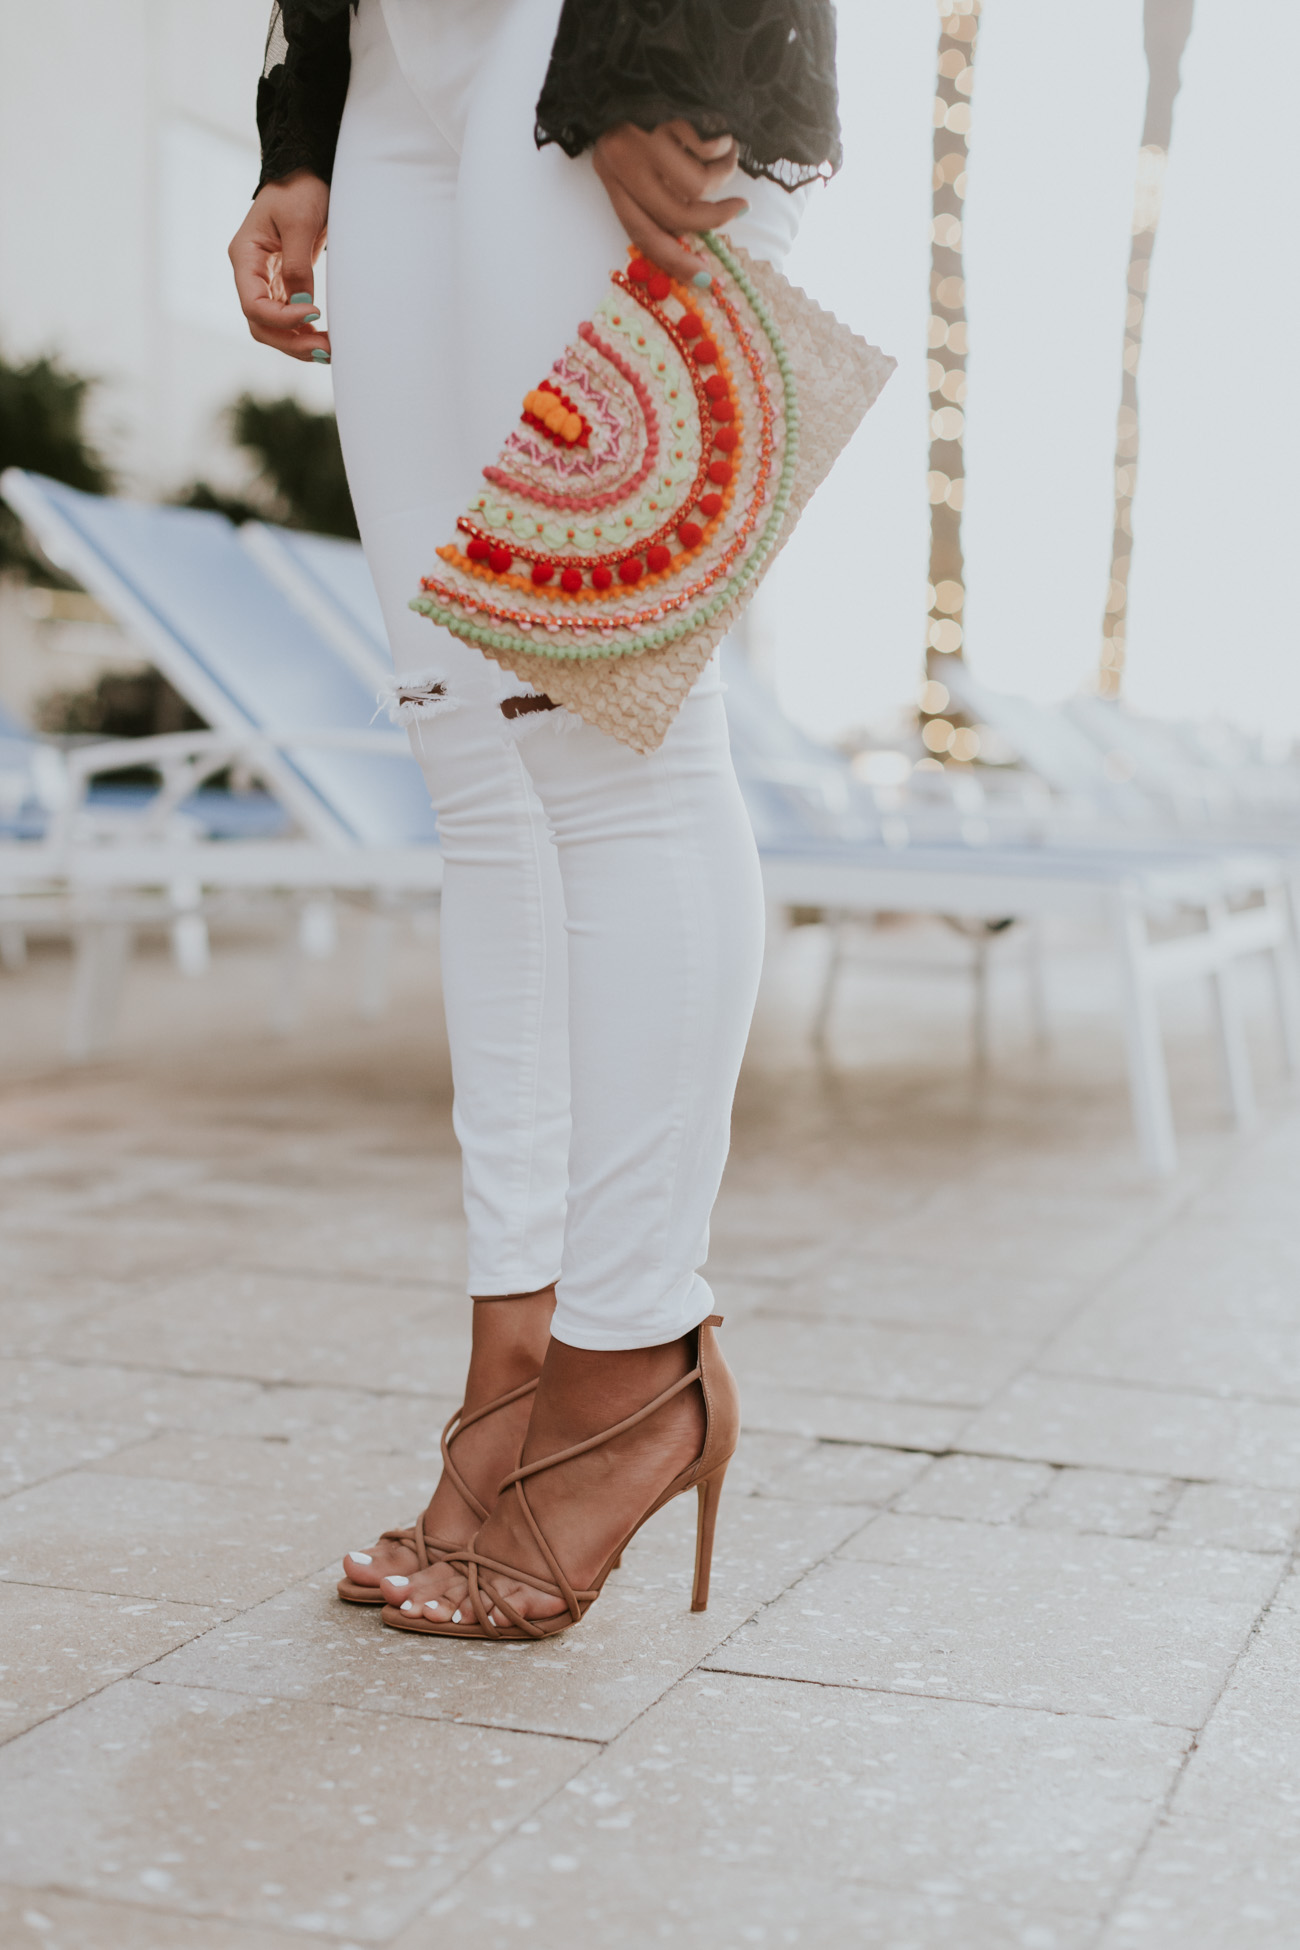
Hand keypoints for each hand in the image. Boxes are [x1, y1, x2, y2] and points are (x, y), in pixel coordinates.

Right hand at [228, 170, 331, 360]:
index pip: (253, 305)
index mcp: (245, 256)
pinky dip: (304, 333)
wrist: (307, 173)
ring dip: (299, 343)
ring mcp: (266, 281)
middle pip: (260, 325)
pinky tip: (324, 339)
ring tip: (329, 350)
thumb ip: (297, 266)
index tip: (315, 313)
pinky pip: (288, 319)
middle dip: (291, 342)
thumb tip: (301, 306)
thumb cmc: (299, 189)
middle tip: (324, 350)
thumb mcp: (299, 223)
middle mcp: (250, 274)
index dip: (282, 319)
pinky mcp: (283, 284)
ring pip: (274, 328)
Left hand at [592, 120, 748, 284]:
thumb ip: (652, 192)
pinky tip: (718, 125)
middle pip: (677, 214)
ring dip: (722, 171)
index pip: (642, 232)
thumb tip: (691, 237)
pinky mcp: (670, 113)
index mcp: (611, 175)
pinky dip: (723, 142)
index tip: (703, 277)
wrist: (633, 52)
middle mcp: (623, 160)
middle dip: (714, 220)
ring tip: (724, 148)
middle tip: (739, 209)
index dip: (674, 258)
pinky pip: (709, 149)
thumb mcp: (634, 155)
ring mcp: (646, 137)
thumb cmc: (640, 107)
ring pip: (699, 183)